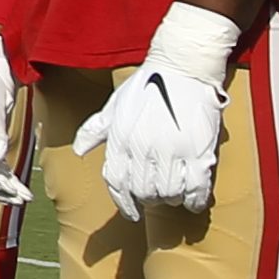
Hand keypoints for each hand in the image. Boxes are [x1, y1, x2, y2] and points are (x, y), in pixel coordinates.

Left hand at [92, 5, 239, 220]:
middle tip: (156, 196)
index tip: (132, 213)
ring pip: (168, 193)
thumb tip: (78, 150)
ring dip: (170, 198)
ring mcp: (172, 150)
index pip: (116, 182)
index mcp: (121, 139)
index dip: (124, 202)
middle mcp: (143, 148)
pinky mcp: (199, 150)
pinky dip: (194, 200)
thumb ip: (95, 130)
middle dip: (149, 199)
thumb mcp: (114, 106)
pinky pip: (196, 188)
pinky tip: (193, 201)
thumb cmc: (146, 85)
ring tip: (173, 193)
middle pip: (143, 191)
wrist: (182, 65)